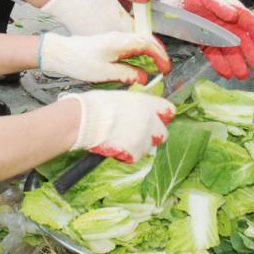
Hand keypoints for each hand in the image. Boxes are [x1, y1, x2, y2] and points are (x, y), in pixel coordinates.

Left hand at [39, 31, 170, 84]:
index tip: (166, 68)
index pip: (147, 43)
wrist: (61, 53)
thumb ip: (126, 74)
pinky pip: (130, 45)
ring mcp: (114, 38)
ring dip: (149, 53)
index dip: (160, 55)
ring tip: (155, 67)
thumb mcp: (104, 73)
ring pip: (138, 42)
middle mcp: (118, 36)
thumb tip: (143, 77)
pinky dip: (139, 53)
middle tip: (164, 69)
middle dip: (158, 53)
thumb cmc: (80, 62)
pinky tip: (138, 64)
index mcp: (119, 41)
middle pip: (145, 40)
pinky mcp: (109, 42)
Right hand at [40, 0, 146, 35]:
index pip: (140, 35)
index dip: (147, 30)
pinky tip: (100, 14)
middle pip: (127, 38)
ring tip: (114, 10)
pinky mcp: (83, 35)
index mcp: (116, 21)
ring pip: (114, 38)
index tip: (149, 28)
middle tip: (131, 13)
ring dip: (118, 28)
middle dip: (133, 28)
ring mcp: (94, 36)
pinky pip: (101, 36)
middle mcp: (106, 33)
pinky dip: (105, 28)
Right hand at [59, 91, 174, 162]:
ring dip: (139, 145)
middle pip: (162, 133)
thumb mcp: (121, 97)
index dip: (161, 116)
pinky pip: (135, 156)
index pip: (169, 110)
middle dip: (152, 135)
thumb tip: (139, 109)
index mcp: (147, 103)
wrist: (85, 120)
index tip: (156, 118)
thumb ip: (136, 105)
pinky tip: (116, 146)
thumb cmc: (97, 105)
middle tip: (138, 133)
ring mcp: (143, 137)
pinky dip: (128, 154)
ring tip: (122, 140)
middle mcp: (149, 120)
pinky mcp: (134, 152)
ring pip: (149, 147)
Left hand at [157, 0, 253, 79]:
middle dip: (251, 54)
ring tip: (242, 75)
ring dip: (237, 63)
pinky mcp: (205, 42)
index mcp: (233, 10)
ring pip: (230, 51)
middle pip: (242, 41)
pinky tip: (226, 73)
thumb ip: (219, 5)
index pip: (250, 23)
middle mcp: (228, 24)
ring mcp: (217, 34)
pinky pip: (214, 55)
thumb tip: (234, 15)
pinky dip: (220, 64)